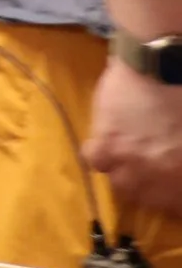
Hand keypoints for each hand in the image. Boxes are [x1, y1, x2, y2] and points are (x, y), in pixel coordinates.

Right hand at [87, 58, 181, 218]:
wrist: (162, 64)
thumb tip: (177, 158)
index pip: (176, 202)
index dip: (175, 198)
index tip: (174, 188)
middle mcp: (159, 174)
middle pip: (150, 200)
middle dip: (153, 192)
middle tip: (154, 176)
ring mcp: (130, 159)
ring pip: (122, 186)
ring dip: (126, 177)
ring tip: (129, 163)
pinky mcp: (105, 140)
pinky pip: (94, 160)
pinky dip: (100, 156)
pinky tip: (105, 146)